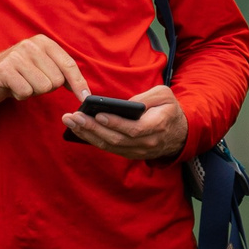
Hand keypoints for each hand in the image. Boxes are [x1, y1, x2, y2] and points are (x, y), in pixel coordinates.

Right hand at [0, 35, 89, 107]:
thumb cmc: (18, 74)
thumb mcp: (41, 66)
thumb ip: (62, 73)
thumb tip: (84, 90)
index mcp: (43, 42)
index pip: (68, 65)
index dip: (78, 83)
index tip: (85, 98)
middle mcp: (31, 45)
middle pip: (56, 80)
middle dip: (46, 87)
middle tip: (31, 81)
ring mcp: (17, 56)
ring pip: (43, 87)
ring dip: (32, 91)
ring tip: (21, 83)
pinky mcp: (4, 70)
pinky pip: (26, 92)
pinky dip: (20, 95)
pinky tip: (12, 87)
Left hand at [62, 84, 188, 162]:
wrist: (177, 134)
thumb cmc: (168, 110)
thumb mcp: (164, 95)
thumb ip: (147, 97)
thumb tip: (125, 104)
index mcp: (157, 125)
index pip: (134, 129)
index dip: (116, 124)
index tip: (99, 115)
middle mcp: (147, 142)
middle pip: (116, 139)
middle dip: (93, 128)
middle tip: (74, 117)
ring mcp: (137, 151)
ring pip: (109, 146)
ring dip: (88, 134)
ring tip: (70, 122)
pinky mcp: (129, 153)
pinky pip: (109, 148)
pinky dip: (92, 140)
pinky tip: (78, 129)